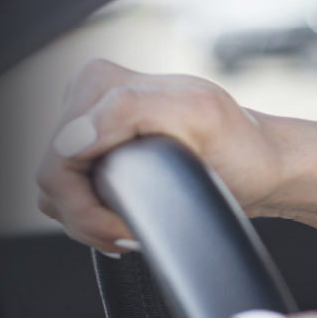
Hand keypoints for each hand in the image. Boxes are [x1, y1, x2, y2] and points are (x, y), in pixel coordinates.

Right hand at [37, 60, 287, 252]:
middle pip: (53, 179)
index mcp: (102, 83)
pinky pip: (70, 196)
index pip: (57, 159)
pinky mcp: (98, 154)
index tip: (127, 225)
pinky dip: (93, 218)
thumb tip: (72, 137)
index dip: (84, 203)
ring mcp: (92, 128)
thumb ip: (129, 110)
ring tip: (130, 231)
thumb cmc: (241, 144)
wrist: (263, 166)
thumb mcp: (198, 116)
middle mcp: (90, 100)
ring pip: (57, 192)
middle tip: (130, 235)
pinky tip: (124, 224)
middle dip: (88, 217)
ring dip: (90, 221)